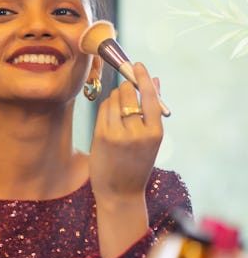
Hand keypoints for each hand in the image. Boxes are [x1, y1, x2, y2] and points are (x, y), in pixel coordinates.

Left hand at [88, 62, 163, 257]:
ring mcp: (118, 134)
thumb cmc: (137, 163)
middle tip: (124, 94)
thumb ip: (152, 110)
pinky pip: (102, 111)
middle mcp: (137, 132)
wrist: (121, 193)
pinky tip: (108, 118)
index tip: (137, 64)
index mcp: (155, 133)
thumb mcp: (151, 139)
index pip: (149, 97)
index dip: (142, 78)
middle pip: (127, 94)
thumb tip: (155, 80)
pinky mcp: (102, 136)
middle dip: (124, 90)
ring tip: (117, 114)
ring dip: (113, 99)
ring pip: (112, 100)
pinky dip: (104, 109)